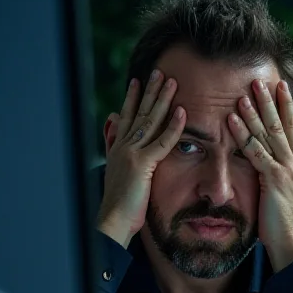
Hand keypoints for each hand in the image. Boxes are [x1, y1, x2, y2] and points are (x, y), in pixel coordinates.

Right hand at [97, 70, 184, 247]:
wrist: (112, 222)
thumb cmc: (118, 204)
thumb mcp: (116, 171)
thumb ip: (113, 146)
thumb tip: (110, 123)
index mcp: (118, 148)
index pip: (126, 117)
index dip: (132, 98)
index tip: (137, 80)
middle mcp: (123, 146)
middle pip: (138, 112)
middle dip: (149, 91)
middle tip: (159, 71)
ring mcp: (132, 153)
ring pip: (149, 121)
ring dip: (162, 100)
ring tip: (172, 81)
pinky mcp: (142, 165)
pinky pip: (161, 142)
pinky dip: (173, 126)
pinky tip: (182, 112)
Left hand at [227, 79, 292, 271]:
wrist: (290, 240)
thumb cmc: (282, 218)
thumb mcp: (282, 188)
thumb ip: (276, 170)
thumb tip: (268, 159)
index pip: (292, 126)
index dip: (286, 104)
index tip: (279, 84)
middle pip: (281, 123)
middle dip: (270, 100)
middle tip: (258, 80)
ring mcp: (286, 169)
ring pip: (269, 133)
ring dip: (255, 112)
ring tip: (242, 94)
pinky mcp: (274, 179)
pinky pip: (255, 152)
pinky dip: (243, 135)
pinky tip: (232, 121)